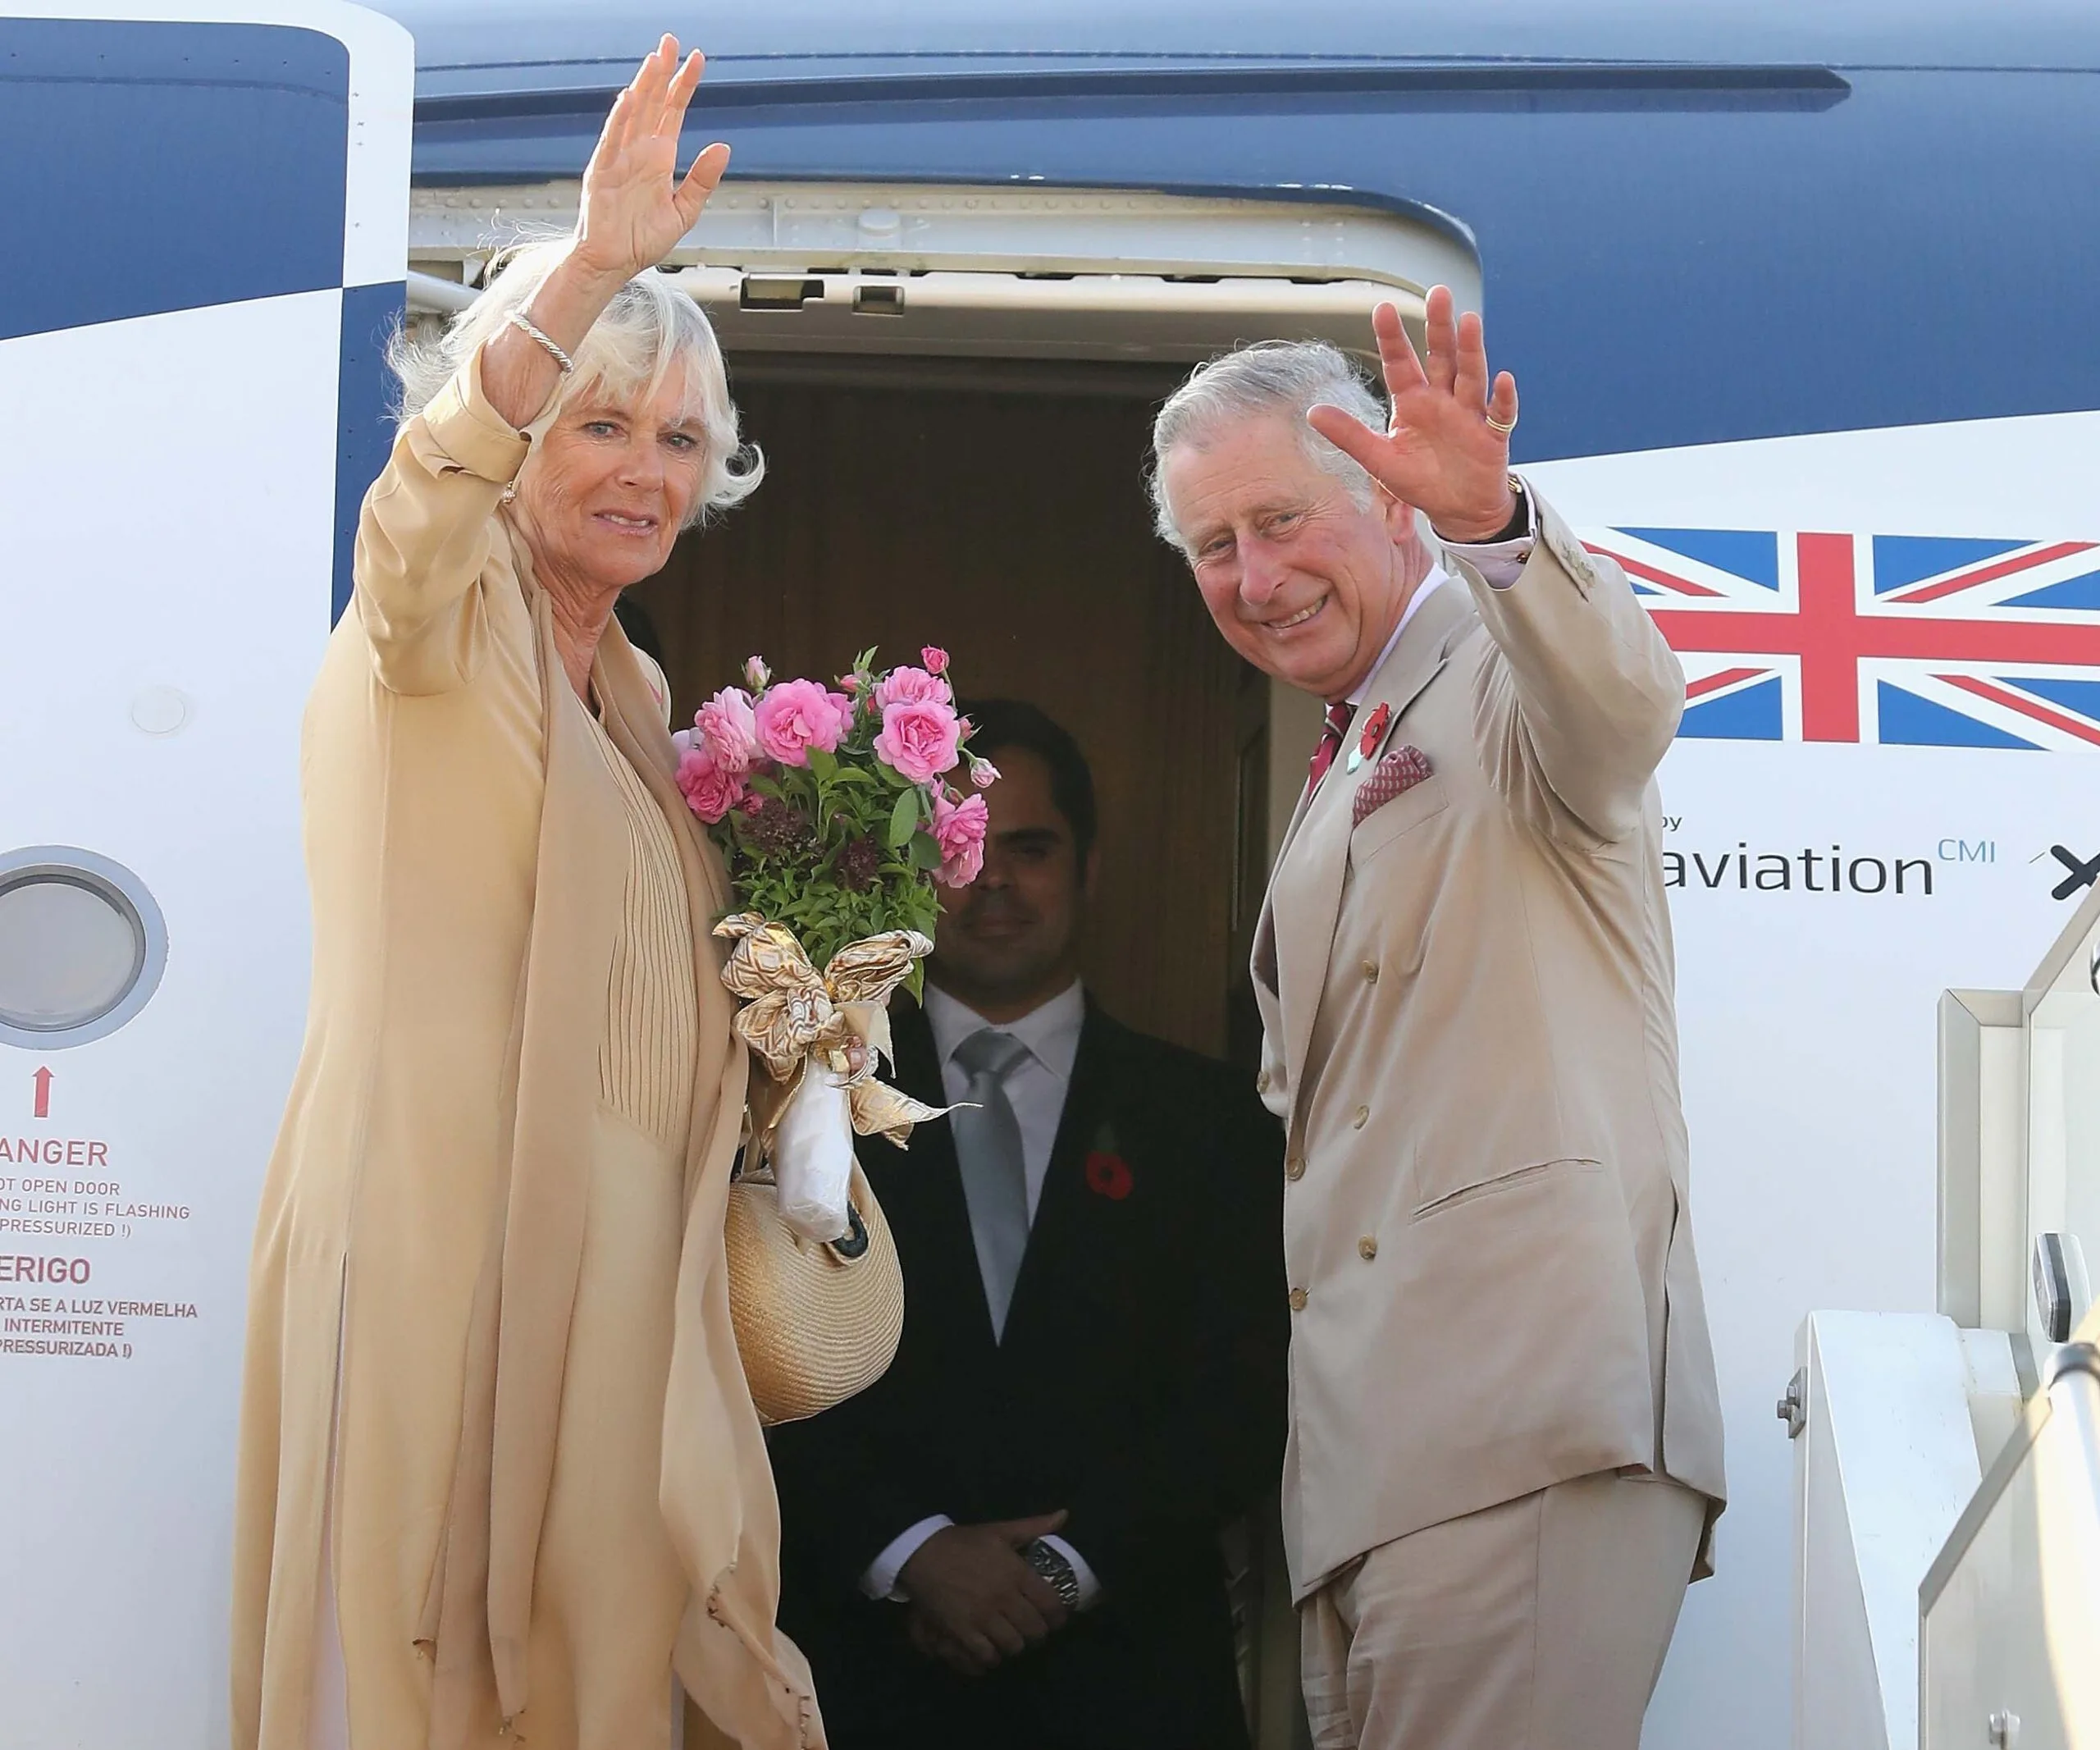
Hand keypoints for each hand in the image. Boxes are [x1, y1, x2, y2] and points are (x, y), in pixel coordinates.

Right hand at [573, 35, 728, 281]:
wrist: (614, 264)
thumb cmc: (641, 239)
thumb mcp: (684, 211)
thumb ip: (702, 180)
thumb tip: (723, 147)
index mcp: (659, 156)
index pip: (673, 111)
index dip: (684, 85)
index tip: (697, 59)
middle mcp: (639, 150)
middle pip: (653, 102)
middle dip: (662, 72)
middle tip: (671, 41)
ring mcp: (619, 158)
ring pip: (633, 113)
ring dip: (644, 86)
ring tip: (655, 59)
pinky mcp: (603, 172)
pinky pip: (612, 141)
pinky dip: (620, 120)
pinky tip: (630, 98)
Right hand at [896, 1511, 1070, 1674]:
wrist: (923, 1553)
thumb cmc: (964, 1542)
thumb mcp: (1000, 1530)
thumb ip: (1033, 1526)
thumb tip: (1064, 1515)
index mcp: (1017, 1573)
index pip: (1050, 1604)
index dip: (1058, 1617)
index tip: (1056, 1619)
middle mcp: (1004, 1597)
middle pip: (1034, 1630)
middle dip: (1038, 1633)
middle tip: (1034, 1631)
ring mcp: (983, 1617)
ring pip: (1013, 1645)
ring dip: (1016, 1645)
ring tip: (1013, 1639)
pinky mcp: (963, 1631)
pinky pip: (986, 1654)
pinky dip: (992, 1656)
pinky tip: (992, 1649)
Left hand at [1306, 288, 1519, 543]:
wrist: (1457, 510)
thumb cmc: (1420, 480)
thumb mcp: (1379, 460)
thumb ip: (1349, 435)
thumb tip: (1313, 413)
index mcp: (1413, 401)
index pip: (1400, 363)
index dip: (1392, 338)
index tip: (1382, 308)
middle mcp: (1442, 399)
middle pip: (1441, 357)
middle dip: (1439, 327)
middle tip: (1438, 293)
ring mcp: (1469, 414)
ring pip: (1470, 375)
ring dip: (1471, 350)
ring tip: (1469, 321)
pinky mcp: (1492, 435)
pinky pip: (1499, 414)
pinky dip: (1502, 397)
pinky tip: (1504, 378)